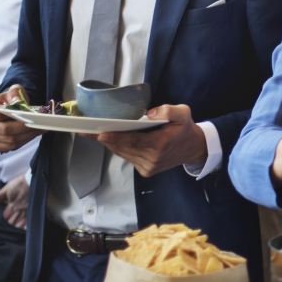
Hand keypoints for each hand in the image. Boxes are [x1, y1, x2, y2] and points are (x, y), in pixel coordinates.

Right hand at [0, 86, 44, 152]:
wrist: (5, 110)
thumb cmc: (9, 100)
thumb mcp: (13, 91)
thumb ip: (14, 93)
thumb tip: (17, 101)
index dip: (15, 116)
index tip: (30, 115)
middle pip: (5, 129)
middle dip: (24, 128)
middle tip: (39, 125)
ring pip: (9, 140)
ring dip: (27, 136)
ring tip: (39, 130)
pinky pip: (10, 147)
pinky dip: (23, 142)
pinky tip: (32, 135)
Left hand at [0, 175, 29, 228]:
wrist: (35, 180)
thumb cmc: (21, 184)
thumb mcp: (7, 189)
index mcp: (11, 207)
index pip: (4, 219)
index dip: (0, 221)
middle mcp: (19, 213)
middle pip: (11, 224)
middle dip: (7, 226)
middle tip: (3, 226)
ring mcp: (27, 214)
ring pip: (19, 226)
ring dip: (14, 227)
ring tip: (11, 229)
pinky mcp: (34, 213)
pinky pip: (28, 224)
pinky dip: (23, 227)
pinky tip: (21, 228)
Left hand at [90, 105, 204, 176]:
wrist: (194, 148)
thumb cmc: (186, 129)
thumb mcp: (183, 113)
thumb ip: (169, 110)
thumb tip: (150, 113)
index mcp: (160, 145)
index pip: (132, 141)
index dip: (115, 137)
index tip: (99, 133)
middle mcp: (152, 159)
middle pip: (123, 148)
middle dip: (105, 139)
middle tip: (87, 130)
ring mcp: (148, 167)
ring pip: (123, 154)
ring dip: (110, 143)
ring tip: (95, 133)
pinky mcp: (146, 171)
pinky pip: (128, 158)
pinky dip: (119, 148)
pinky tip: (112, 139)